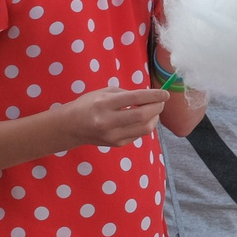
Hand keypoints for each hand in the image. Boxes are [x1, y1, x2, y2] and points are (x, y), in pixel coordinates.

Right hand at [54, 85, 171, 149]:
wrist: (71, 127)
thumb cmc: (87, 104)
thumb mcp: (104, 92)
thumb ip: (126, 94)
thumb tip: (148, 97)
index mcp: (104, 104)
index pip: (135, 99)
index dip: (153, 96)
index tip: (165, 94)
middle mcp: (108, 121)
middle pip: (143, 116)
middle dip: (157, 108)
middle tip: (161, 102)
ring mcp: (113, 135)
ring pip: (144, 128)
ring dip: (154, 118)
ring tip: (153, 110)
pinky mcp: (117, 144)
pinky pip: (138, 135)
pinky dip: (145, 125)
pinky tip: (142, 119)